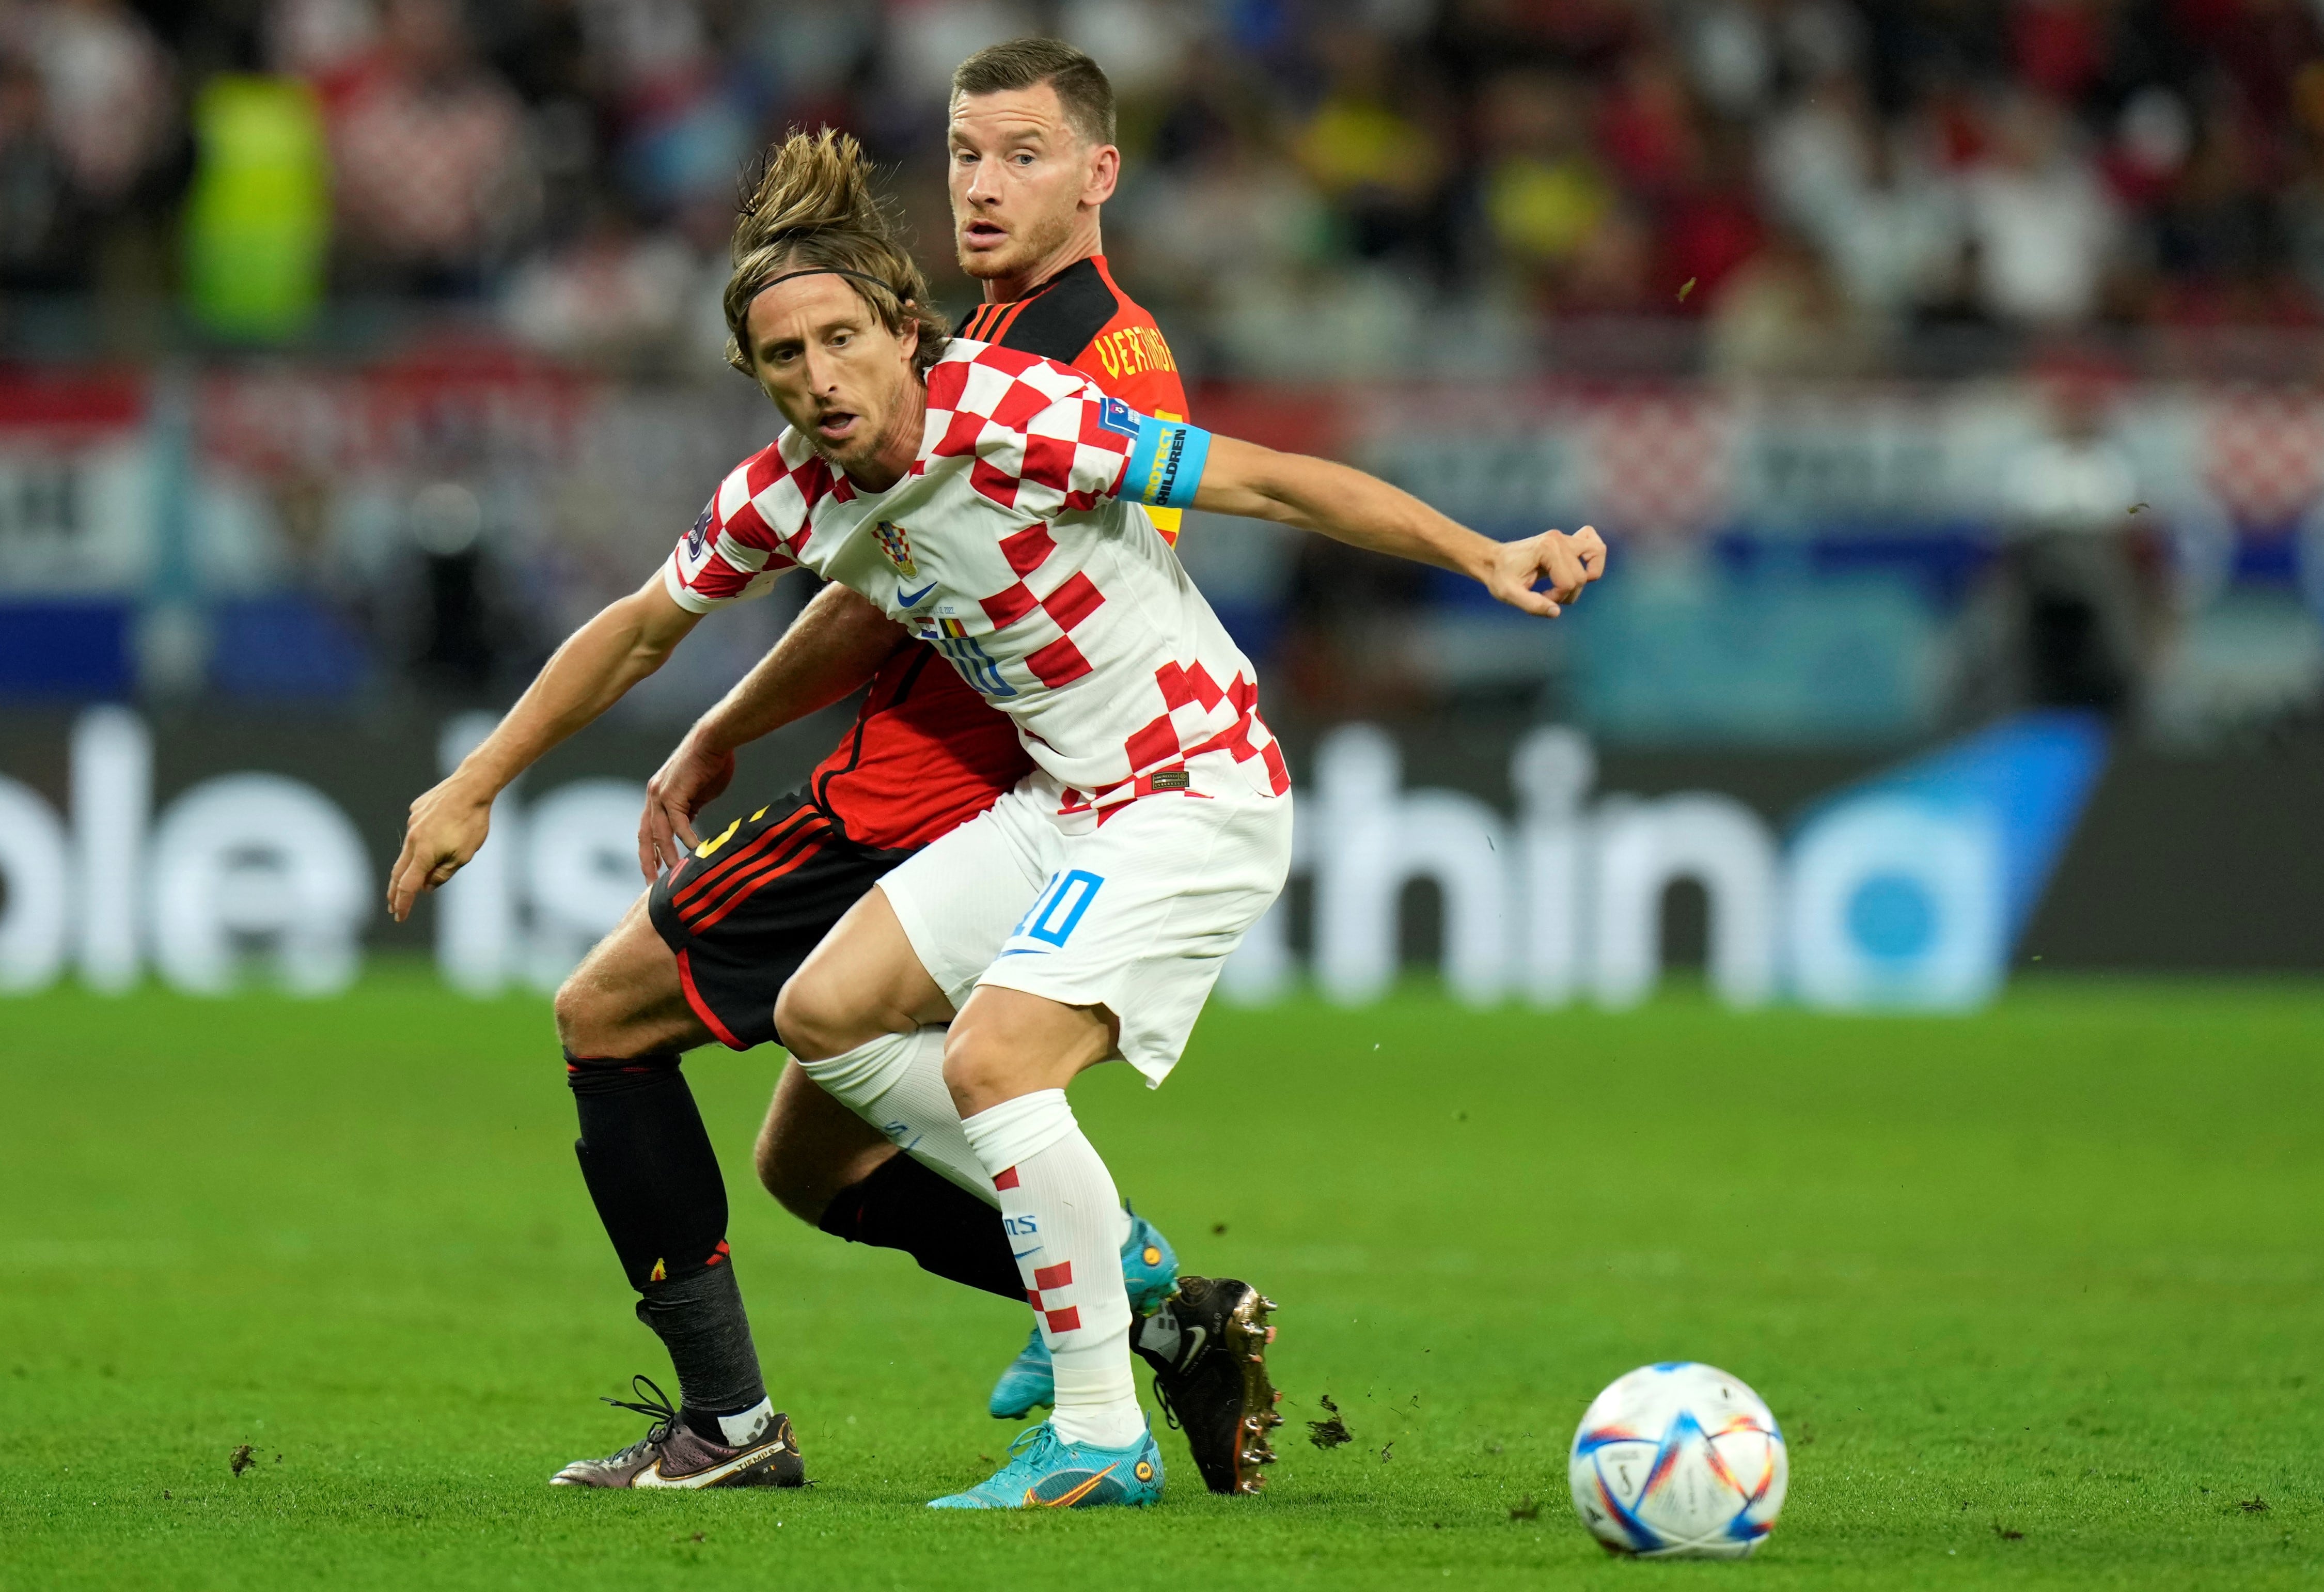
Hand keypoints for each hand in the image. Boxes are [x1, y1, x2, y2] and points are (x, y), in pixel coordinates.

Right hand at [387, 776, 494, 922]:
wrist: (471, 787)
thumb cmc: (471, 823)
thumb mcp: (463, 855)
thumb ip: (443, 873)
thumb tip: (426, 887)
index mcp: (423, 853)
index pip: (408, 886)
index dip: (403, 904)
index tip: (399, 917)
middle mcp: (412, 839)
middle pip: (399, 871)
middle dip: (395, 892)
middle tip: (392, 906)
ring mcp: (412, 823)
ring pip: (407, 850)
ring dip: (408, 867)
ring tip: (410, 880)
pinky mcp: (417, 810)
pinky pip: (416, 830)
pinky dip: (420, 841)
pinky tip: (433, 837)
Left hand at [639, 732, 736, 879]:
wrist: (714, 739)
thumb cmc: (712, 763)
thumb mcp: (698, 793)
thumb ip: (691, 810)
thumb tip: (688, 830)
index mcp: (658, 796)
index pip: (648, 830)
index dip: (650, 852)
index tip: (655, 871)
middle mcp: (653, 796)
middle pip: (645, 836)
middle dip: (648, 861)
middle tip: (652, 884)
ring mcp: (660, 794)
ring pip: (660, 833)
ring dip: (668, 856)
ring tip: (677, 874)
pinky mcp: (672, 793)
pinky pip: (678, 823)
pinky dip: (686, 839)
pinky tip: (695, 852)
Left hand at [1483, 524, 1605, 615]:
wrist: (1493, 560)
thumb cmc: (1500, 576)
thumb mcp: (1509, 594)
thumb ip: (1532, 605)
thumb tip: (1556, 612)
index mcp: (1547, 549)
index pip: (1570, 582)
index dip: (1558, 597)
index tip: (1541, 596)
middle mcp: (1559, 539)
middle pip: (1582, 575)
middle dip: (1567, 592)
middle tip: (1547, 594)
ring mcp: (1565, 537)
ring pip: (1597, 553)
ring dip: (1585, 576)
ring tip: (1566, 583)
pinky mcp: (1568, 541)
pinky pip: (1593, 543)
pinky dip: (1593, 557)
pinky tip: (1581, 566)